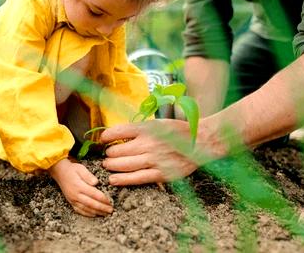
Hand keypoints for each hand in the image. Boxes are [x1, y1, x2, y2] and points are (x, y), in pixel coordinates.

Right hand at [48, 158, 112, 216]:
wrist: (60, 172)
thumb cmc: (72, 169)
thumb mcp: (81, 168)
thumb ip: (88, 175)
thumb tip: (96, 182)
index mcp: (79, 186)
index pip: (94, 194)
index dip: (103, 199)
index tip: (111, 201)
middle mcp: (75, 195)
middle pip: (91, 204)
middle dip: (102, 208)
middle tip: (111, 210)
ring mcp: (73, 200)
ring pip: (86, 209)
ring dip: (97, 212)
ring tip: (106, 214)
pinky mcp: (71, 202)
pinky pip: (80, 211)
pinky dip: (88, 214)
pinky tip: (95, 215)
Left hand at [100, 119, 224, 185]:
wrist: (200, 142)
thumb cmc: (177, 131)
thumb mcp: (156, 123)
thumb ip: (137, 129)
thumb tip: (116, 135)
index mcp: (146, 128)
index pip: (118, 132)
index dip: (106, 137)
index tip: (103, 140)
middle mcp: (148, 143)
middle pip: (117, 150)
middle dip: (109, 154)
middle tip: (108, 155)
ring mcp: (154, 159)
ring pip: (124, 165)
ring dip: (112, 166)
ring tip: (108, 166)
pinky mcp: (161, 174)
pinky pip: (137, 178)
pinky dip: (122, 179)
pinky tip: (113, 180)